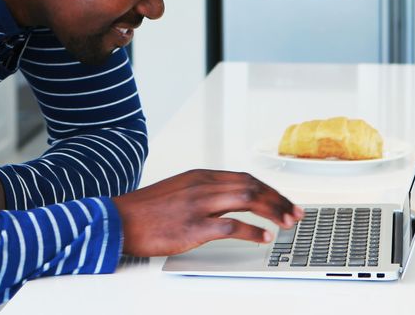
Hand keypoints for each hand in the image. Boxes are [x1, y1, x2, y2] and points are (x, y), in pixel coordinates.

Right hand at [110, 169, 303, 256]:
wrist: (119, 219)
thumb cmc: (147, 210)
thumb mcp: (178, 190)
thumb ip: (204, 192)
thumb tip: (231, 201)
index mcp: (200, 176)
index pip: (245, 178)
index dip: (270, 190)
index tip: (285, 202)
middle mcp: (202, 185)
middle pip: (252, 186)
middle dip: (279, 200)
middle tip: (295, 213)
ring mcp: (198, 204)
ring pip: (247, 200)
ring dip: (272, 212)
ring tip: (286, 224)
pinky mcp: (192, 226)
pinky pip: (230, 226)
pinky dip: (251, 232)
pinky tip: (262, 238)